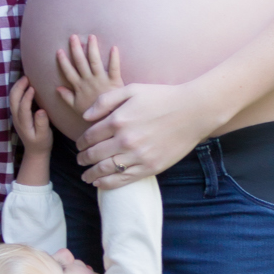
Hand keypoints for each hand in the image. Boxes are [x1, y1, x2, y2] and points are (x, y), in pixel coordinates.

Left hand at [10, 75, 52, 183]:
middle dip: (18, 87)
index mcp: (24, 124)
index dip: (26, 97)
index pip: (22, 108)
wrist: (34, 151)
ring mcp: (15, 116)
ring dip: (17, 87)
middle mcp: (17, 118)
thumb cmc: (41, 143)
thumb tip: (40, 111)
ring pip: (12, 99)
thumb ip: (42, 124)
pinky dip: (18, 90)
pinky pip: (15, 100)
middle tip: (27, 77)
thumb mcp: (44, 135)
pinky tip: (25, 85)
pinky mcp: (17, 114)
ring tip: (26, 78)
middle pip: (13, 100)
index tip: (33, 87)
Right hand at [55, 33, 125, 121]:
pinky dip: (114, 58)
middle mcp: (89, 81)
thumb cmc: (93, 113)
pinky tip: (114, 47)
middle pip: (80, 62)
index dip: (63, 61)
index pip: (69, 72)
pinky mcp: (115, 81)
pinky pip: (114, 68)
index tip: (59, 50)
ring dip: (92, 48)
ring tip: (91, 37)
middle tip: (73, 37)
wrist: (109, 119)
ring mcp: (102, 80)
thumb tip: (57, 88)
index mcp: (80, 86)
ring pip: (95, 61)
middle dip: (76, 49)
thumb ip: (67, 97)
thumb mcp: (76, 107)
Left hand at [76, 78, 219, 186]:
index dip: (81, 142)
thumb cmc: (163, 97)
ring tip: (86, 176)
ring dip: (91, 174)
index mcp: (118, 120)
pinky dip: (107, 183)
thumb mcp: (132, 90)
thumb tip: (85, 116)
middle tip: (80, 160)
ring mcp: (138, 156)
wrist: (194, 112)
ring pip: (106, 169)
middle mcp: (125, 140)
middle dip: (83, 159)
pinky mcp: (150, 167)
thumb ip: (105, 100)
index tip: (79, 145)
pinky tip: (99, 183)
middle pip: (94, 154)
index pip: (90, 136)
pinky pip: (123, 180)